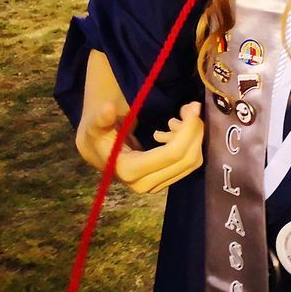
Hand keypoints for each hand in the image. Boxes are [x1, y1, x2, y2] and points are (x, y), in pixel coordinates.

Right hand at [76, 50, 203, 193]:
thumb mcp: (96, 124)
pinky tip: (173, 130)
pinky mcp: (164, 181)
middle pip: (188, 158)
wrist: (98, 151)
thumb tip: (107, 109)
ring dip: (193, 136)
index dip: (188, 129)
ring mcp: (157, 185)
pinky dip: (190, 143)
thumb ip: (101, 118)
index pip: (173, 153)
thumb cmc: (98, 135)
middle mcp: (146, 184)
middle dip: (195, 130)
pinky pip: (188, 162)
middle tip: (190, 107)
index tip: (193, 107)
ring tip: (174, 119)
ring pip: (193, 160)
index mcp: (130, 170)